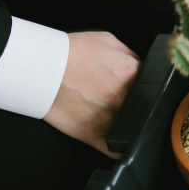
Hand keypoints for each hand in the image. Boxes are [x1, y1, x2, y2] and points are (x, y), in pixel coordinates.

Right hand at [43, 32, 139, 158]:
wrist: (39, 69)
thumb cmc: (69, 52)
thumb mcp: (107, 40)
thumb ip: (130, 55)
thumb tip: (142, 66)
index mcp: (131, 72)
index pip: (149, 82)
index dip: (138, 82)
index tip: (128, 83)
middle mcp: (124, 96)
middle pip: (139, 103)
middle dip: (130, 98)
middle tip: (110, 92)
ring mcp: (111, 117)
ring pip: (130, 125)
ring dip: (124, 119)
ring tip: (104, 108)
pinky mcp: (94, 135)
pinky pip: (116, 149)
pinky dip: (120, 147)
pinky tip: (119, 141)